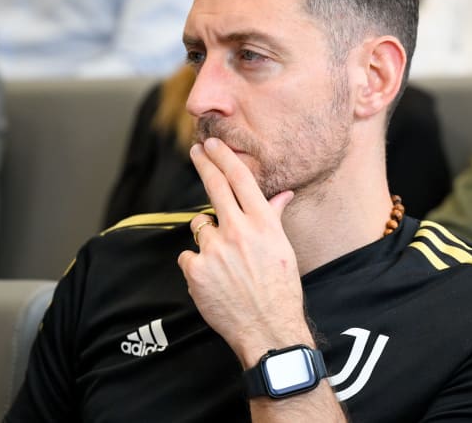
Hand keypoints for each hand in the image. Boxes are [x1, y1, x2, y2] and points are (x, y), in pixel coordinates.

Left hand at [178, 138, 312, 366]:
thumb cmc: (280, 289)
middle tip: (196, 151)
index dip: (224, 158)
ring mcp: (215, 250)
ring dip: (208, 236)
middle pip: (214, 186)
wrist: (267, 328)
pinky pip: (188, 256)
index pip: (240, 180)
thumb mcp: (283, 249)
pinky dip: (197, 264)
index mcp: (263, 224)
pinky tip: (214, 279)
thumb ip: (274, 218)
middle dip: (204, 164)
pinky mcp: (196, 270)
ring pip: (200, 225)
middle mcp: (238, 231)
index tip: (212, 145)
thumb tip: (281, 195)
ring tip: (224, 259)